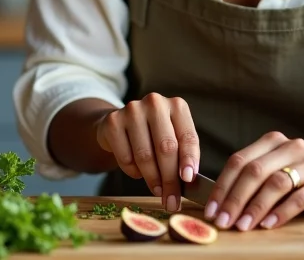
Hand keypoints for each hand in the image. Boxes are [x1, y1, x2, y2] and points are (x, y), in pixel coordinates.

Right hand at [95, 93, 199, 211]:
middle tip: (172, 201)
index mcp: (177, 105)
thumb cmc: (153, 135)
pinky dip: (133, 172)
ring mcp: (133, 110)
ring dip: (152, 179)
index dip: (189, 160)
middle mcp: (155, 103)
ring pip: (145, 155)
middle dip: (170, 179)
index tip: (188, 180)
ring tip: (157, 191)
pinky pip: (125, 157)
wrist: (120, 124)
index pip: (187, 136)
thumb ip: (182, 155)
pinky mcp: (113, 122)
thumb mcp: (173, 137)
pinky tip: (137, 172)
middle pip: (166, 147)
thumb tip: (188, 182)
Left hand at [204, 131, 303, 230]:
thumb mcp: (273, 170)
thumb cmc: (296, 177)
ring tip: (243, 226)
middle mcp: (290, 147)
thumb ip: (250, 179)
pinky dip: (281, 212)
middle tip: (224, 222)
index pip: (239, 160)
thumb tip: (217, 205)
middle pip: (255, 171)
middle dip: (235, 198)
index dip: (223, 186)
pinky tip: (268, 225)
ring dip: (256, 207)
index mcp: (272, 141)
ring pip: (276, 183)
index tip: (211, 210)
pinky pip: (299, 198)